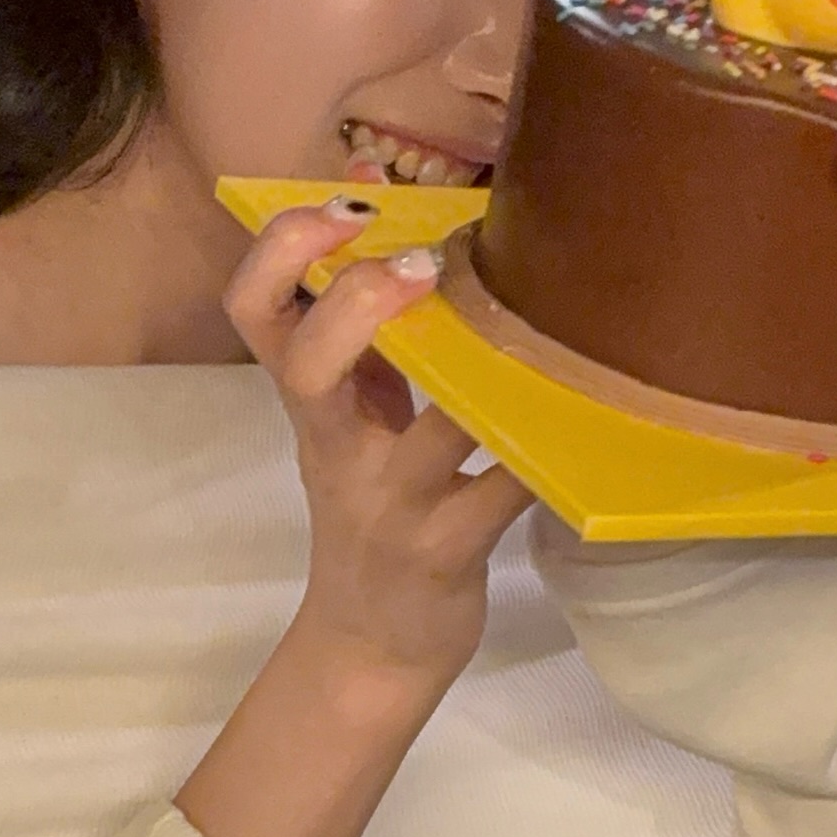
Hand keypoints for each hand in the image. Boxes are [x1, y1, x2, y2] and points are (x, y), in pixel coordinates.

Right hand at [223, 196, 534, 697]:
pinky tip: (581, 413)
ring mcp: (392, 504)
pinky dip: (540, 451)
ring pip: (427, 431)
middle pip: (309, 367)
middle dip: (358, 301)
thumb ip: (364, 328)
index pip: (255, 311)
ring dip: (479, 372)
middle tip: (422, 263)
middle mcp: (339, 450)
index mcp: (311, 406)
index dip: (286, 248)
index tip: (350, 202)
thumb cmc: (377, 507)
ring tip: (528, 317)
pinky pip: (499, 492)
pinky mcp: (448, 550)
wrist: (374, 644)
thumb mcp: (354, 419)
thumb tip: (377, 192)